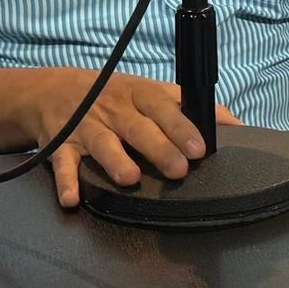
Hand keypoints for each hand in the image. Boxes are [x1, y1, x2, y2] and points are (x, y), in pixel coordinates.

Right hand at [27, 69, 240, 207]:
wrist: (51, 90)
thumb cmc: (114, 96)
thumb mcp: (149, 91)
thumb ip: (189, 107)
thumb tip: (237, 126)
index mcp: (136, 95)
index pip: (161, 108)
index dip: (180, 127)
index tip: (200, 149)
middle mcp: (112, 110)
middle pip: (135, 127)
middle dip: (157, 147)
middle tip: (178, 170)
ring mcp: (85, 127)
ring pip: (101, 142)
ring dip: (114, 159)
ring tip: (131, 179)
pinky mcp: (61, 145)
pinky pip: (62, 163)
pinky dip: (66, 180)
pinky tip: (73, 198)